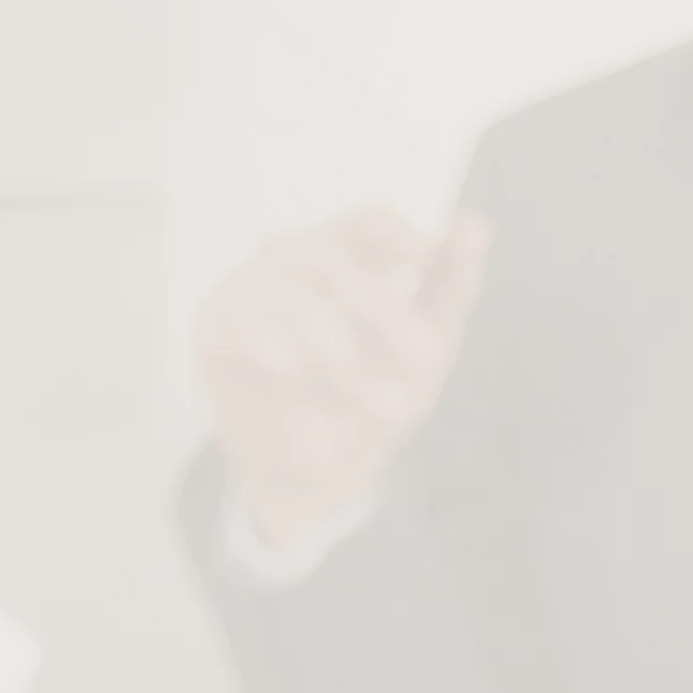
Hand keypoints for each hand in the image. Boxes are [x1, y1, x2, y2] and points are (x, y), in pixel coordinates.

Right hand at [197, 210, 488, 552]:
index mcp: (347, 253)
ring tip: (384, 406)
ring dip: (348, 357)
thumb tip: (477, 222)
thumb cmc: (376, 394)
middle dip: (384, 311)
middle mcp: (292, 258)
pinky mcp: (215, 327)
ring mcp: (248, 287)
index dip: (396, 237)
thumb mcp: (425, 346)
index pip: (368, 222)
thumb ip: (449, 285)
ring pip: (297, 299)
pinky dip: (298, 369)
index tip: (424, 264)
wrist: (323, 470)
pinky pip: (257, 333)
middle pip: (334, 260)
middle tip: (424, 361)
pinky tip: (316, 395)